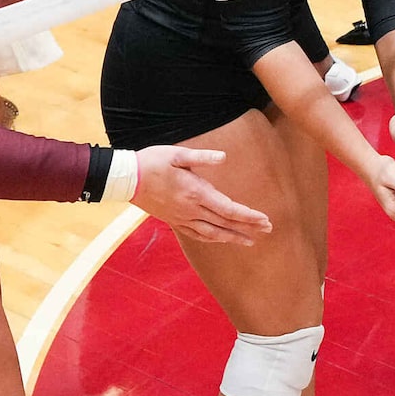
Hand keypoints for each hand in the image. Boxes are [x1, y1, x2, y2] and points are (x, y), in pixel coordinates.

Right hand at [130, 145, 271, 243]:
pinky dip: (212, 239)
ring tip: (250, 241)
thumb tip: (224, 157)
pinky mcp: (173, 221)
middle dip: (248, 228)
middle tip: (268, 230)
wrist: (126, 179)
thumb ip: (202, 157)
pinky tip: (221, 239)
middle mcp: (191, 209)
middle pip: (225, 223)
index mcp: (195, 192)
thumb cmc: (152, 162)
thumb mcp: (177, 154)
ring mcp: (181, 218)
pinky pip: (196, 235)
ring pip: (212, 233)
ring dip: (232, 238)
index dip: (249, 216)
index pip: (229, 209)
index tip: (265, 219)